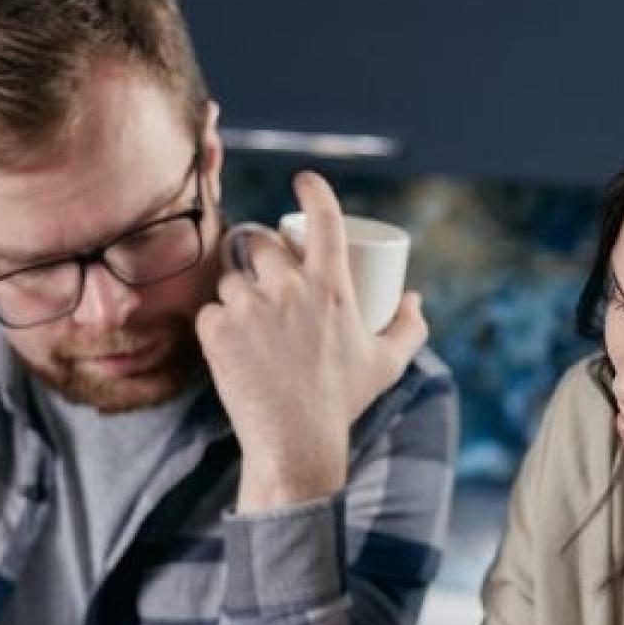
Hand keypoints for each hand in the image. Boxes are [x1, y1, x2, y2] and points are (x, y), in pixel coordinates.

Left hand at [196, 170, 428, 510]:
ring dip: (237, 295)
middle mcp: (290, 287)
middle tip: (265, 286)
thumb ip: (409, 328)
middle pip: (262, 244)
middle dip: (261, 257)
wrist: (296, 443)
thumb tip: (413, 298)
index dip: (313, 190)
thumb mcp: (386, 364)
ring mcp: (251, 307)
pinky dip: (217, 326)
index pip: (324, 218)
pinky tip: (230, 348)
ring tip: (251, 328)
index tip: (303, 181)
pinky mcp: (217, 330)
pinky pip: (210, 311)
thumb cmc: (343, 402)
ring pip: (231, 279)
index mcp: (332, 286)